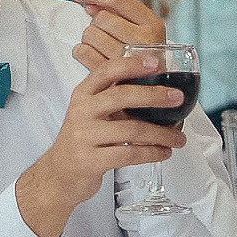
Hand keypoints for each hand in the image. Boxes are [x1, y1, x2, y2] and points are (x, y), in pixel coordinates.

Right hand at [16, 53, 186, 236]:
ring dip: (161, 134)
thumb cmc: (82, 141)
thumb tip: (158, 91)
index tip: (155, 62)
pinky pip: (129, 154)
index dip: (131, 64)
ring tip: (178, 138)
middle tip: (177, 98)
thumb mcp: (90, 113)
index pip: (106, 71)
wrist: (59, 175)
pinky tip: (163, 153)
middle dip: (154, 95)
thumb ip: (113, 100)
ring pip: (132, 130)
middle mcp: (82, 112)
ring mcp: (84, 137)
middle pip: (121, 96)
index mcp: (83, 95)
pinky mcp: (91, 161)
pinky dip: (152, 153)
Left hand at [71, 0, 166, 70]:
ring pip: (90, 34)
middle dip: (96, 24)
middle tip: (105, 35)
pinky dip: (82, 52)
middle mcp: (144, 41)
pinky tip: (93, 56)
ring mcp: (128, 59)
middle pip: (101, 18)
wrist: (154, 90)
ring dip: (90, 39)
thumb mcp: (141, 31)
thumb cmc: (144, 58)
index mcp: (153, 24)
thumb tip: (89, 3)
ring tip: (102, 48)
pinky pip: (83, 52)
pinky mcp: (112, 75)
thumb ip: (118, 13)